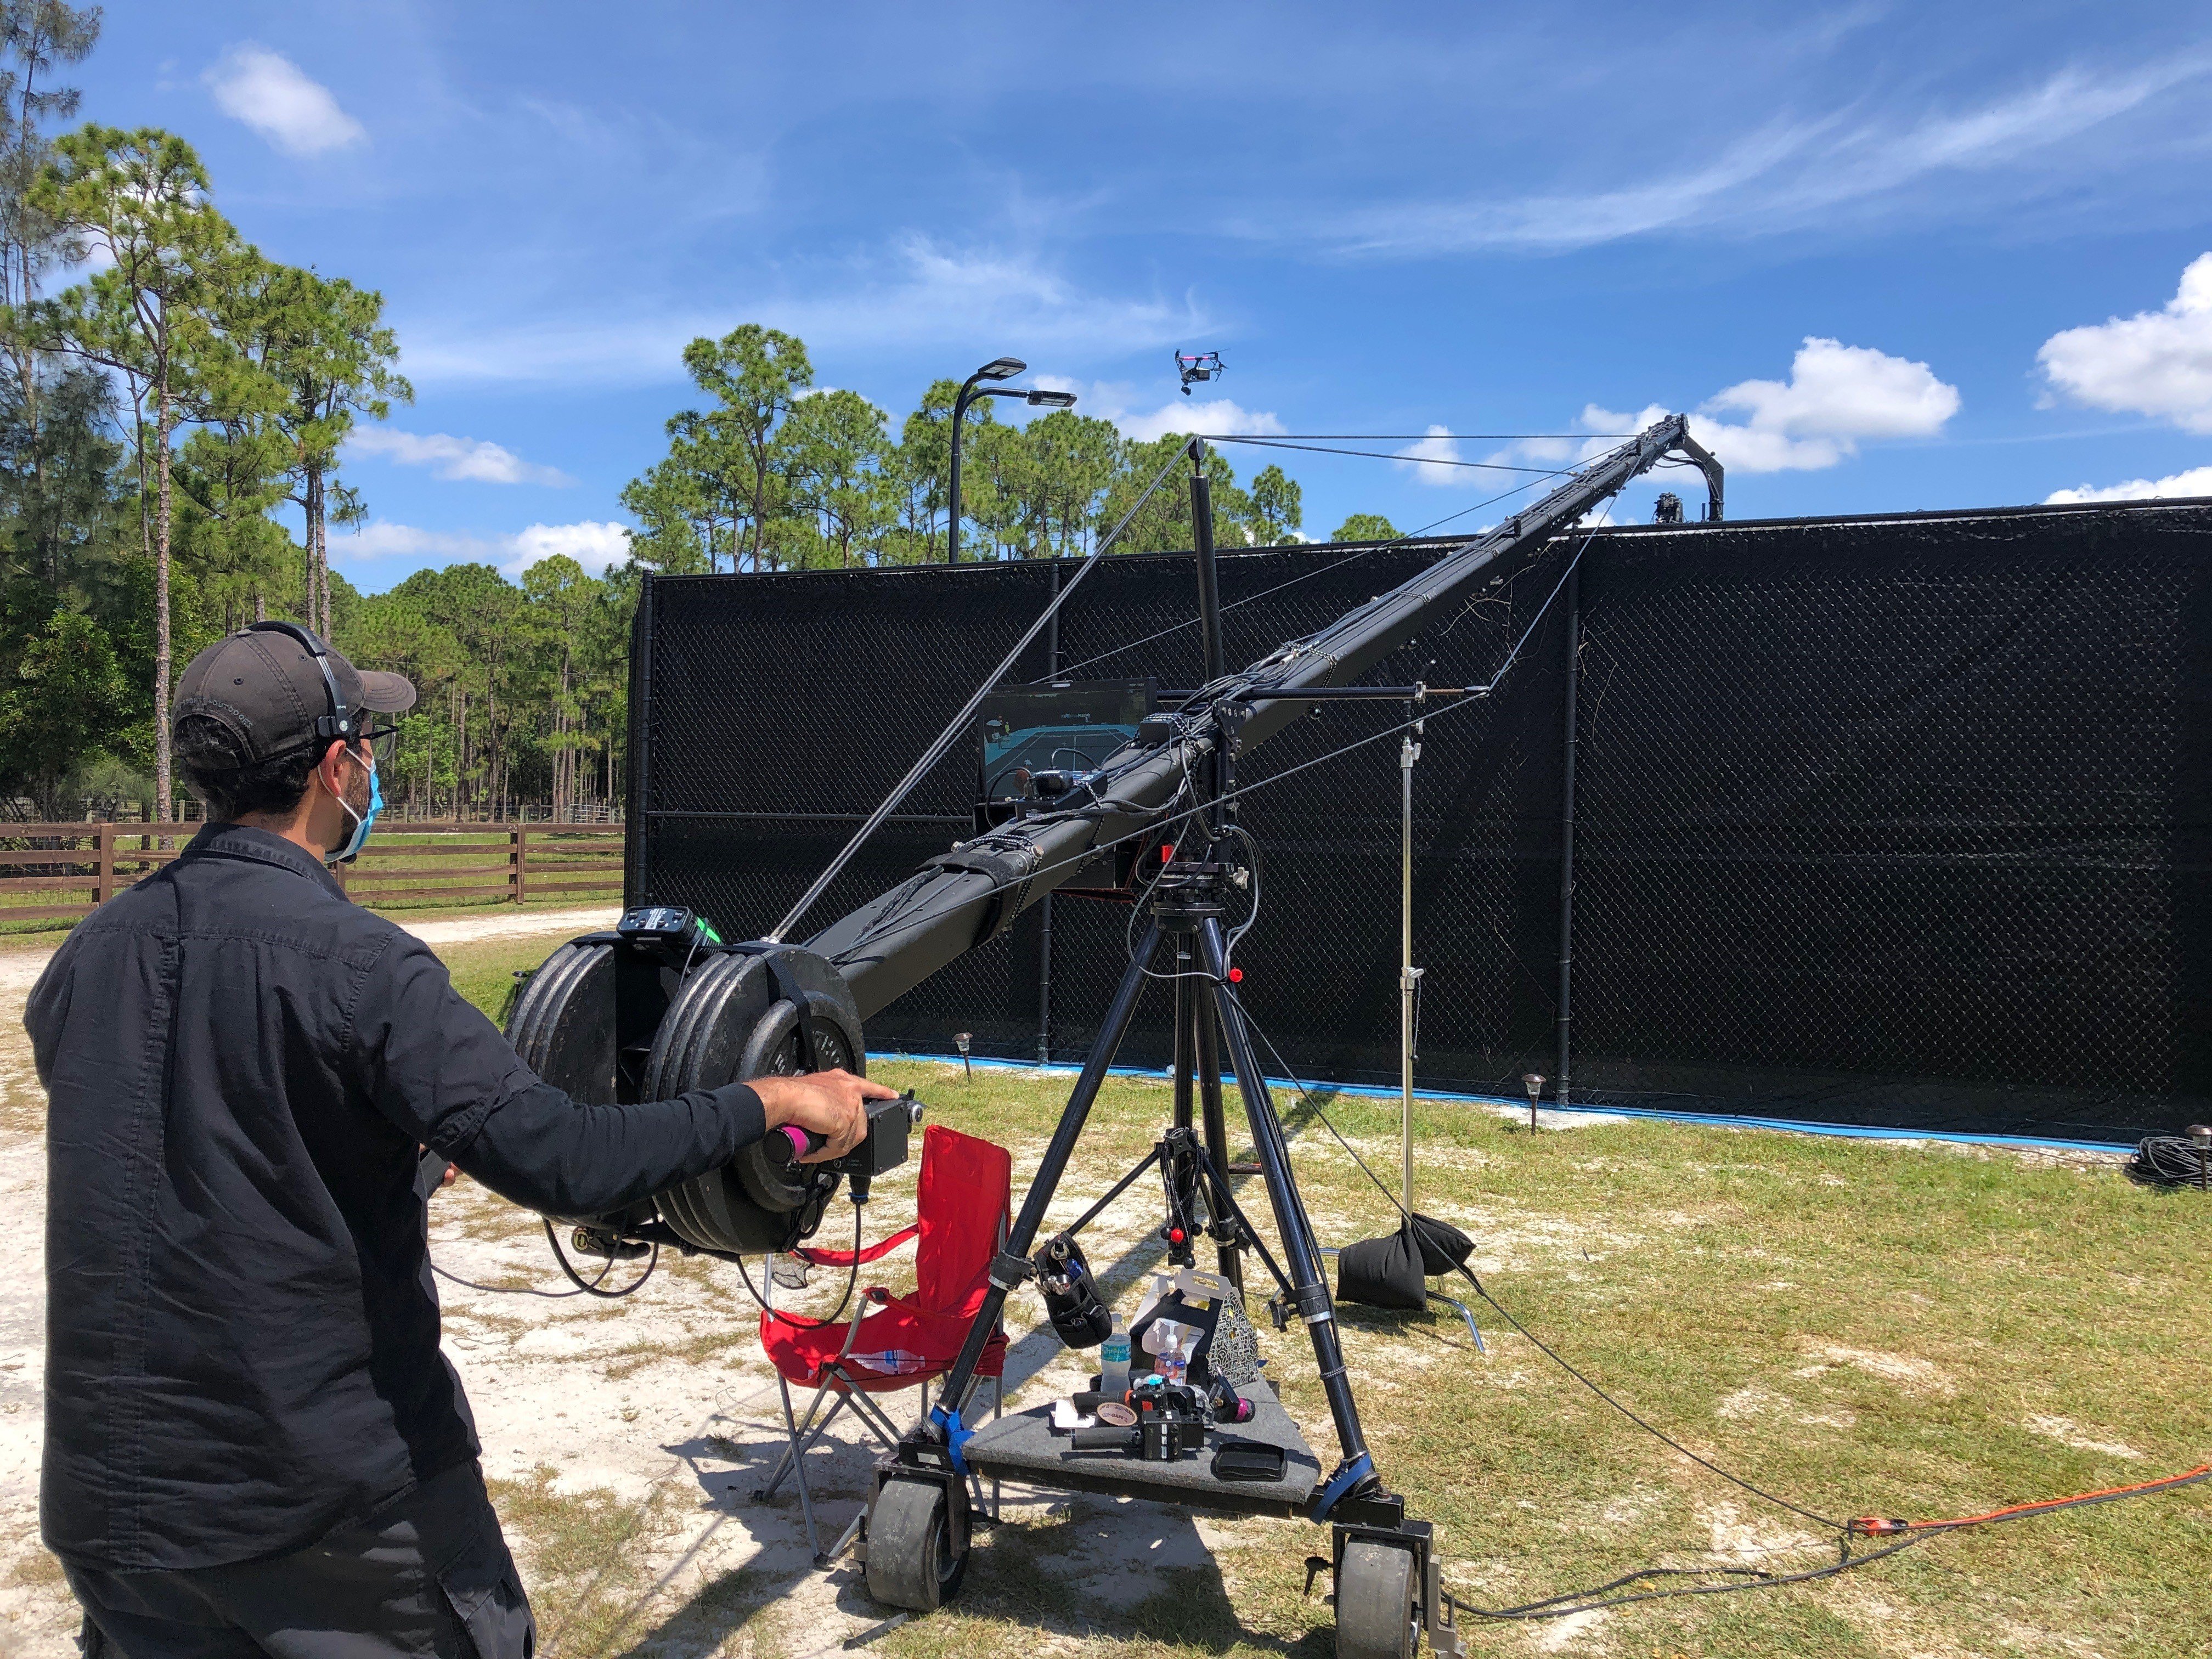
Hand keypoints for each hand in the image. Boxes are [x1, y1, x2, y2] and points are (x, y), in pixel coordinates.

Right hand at [751, 1069, 896, 1163]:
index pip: (870, 1087)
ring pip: (850, 1138)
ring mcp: (850, 1106)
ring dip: (833, 1148)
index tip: (893, 1096)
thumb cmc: (792, 1093)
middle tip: (828, 1144)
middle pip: (860, 1123)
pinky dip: (825, 1153)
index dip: (882, 1093)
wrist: (785, 1098)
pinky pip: (839, 1146)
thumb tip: (824, 1119)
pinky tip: (814, 1152)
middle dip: (845, 1138)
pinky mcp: (846, 1121)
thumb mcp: (815, 1091)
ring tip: (816, 1150)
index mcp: (843, 1081)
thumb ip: (826, 1101)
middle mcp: (850, 1091)